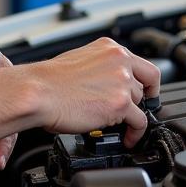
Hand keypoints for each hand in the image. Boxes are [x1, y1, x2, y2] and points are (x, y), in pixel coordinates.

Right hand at [32, 38, 161, 147]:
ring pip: (141, 103)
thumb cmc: (48, 81)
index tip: (145, 92)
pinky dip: (136, 133)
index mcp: (109, 48)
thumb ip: (100, 68)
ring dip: (130, 115)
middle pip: (144, 84)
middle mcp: (119, 61)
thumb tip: (106, 84)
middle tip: (133, 111)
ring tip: (118, 125)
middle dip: (138, 100)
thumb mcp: (79, 61)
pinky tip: (128, 138)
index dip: (146, 83)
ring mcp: (122, 81)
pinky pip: (140, 122)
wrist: (38, 92)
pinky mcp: (121, 103)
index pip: (142, 65)